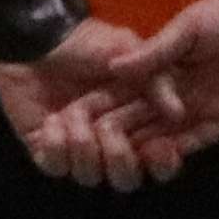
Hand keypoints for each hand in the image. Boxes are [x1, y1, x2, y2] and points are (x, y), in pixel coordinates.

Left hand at [0, 22, 163, 189]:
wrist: (39, 41)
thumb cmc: (90, 43)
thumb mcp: (132, 52)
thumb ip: (158, 80)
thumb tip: (179, 112)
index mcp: (138, 118)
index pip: (159, 155)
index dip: (162, 161)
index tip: (161, 147)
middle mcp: (111, 138)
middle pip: (126, 177)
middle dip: (120, 161)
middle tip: (109, 131)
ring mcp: (78, 146)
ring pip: (89, 175)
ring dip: (82, 147)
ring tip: (72, 114)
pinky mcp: (46, 148)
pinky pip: (55, 167)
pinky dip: (55, 147)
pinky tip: (52, 120)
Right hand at [85, 0, 218, 164]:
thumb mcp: (189, 27)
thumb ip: (153, 53)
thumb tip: (111, 66)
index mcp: (154, 73)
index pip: (112, 100)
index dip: (88, 115)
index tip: (60, 128)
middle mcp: (167, 98)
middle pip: (126, 127)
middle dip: (103, 141)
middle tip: (84, 151)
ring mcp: (193, 112)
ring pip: (152, 143)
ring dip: (132, 154)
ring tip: (114, 161)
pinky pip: (188, 146)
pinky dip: (169, 156)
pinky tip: (152, 159)